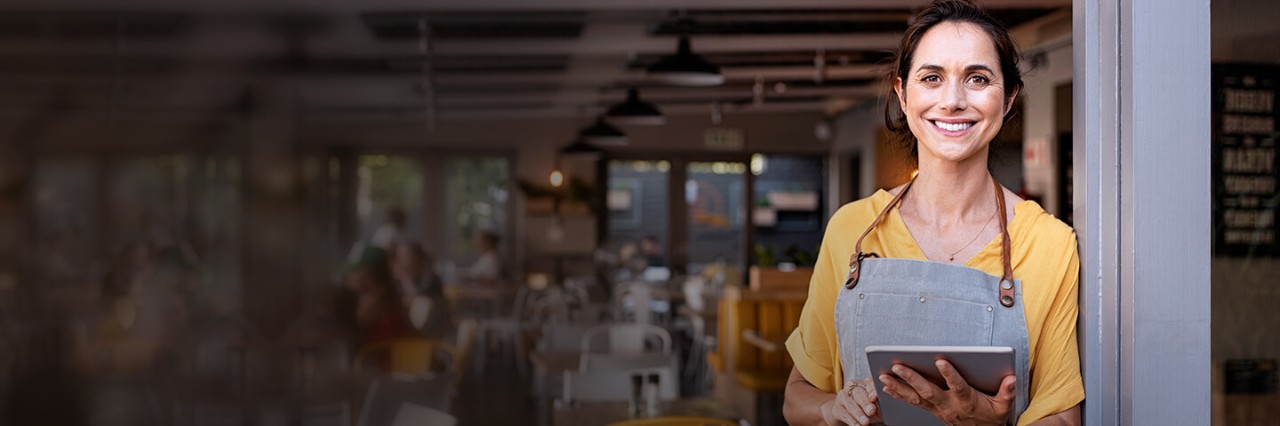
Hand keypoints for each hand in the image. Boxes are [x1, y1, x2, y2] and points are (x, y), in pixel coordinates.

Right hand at [821, 379, 881, 424]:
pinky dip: (852, 421)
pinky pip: (844, 414)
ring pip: (850, 403)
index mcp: (864, 383)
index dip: (872, 390)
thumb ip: (879, 403)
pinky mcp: (837, 407)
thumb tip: (886, 406)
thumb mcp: (874, 404)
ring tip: (865, 422)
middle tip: (872, 411)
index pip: (869, 384)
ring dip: (858, 413)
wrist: (846, 412)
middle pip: (858, 393)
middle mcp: (852, 387)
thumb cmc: (865, 407)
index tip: (875, 397)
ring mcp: (843, 396)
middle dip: (865, 402)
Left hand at [878, 360, 1014, 425]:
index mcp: (966, 401)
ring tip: (883, 375)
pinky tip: (886, 386)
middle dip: (912, 378)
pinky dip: (898, 394)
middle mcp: (948, 405)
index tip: (941, 361)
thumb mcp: (1003, 407)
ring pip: (915, 397)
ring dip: (898, 386)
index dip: (949, 375)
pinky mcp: (931, 410)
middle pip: (928, 391)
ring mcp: (938, 408)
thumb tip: (1010, 378)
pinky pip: (912, 402)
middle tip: (898, 366)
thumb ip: (1006, 392)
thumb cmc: (991, 417)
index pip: (957, 387)